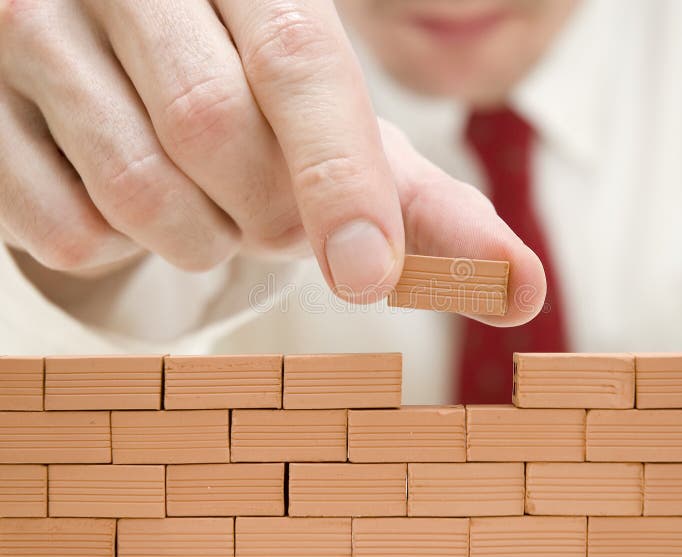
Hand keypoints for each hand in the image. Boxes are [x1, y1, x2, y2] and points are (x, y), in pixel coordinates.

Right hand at [0, 0, 544, 325]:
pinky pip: (64, 231)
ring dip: (197, 239)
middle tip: (274, 216)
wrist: (123, 58)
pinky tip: (123, 204)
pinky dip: (116, 249)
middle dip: (266, 214)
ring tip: (206, 209)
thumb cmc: (253, 97)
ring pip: (137, 193)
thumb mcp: (337, 129)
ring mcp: (33, 32)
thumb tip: (522, 288)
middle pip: (217, 136)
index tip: (366, 275)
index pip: (300, 61)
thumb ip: (422, 203)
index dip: (340, 175)